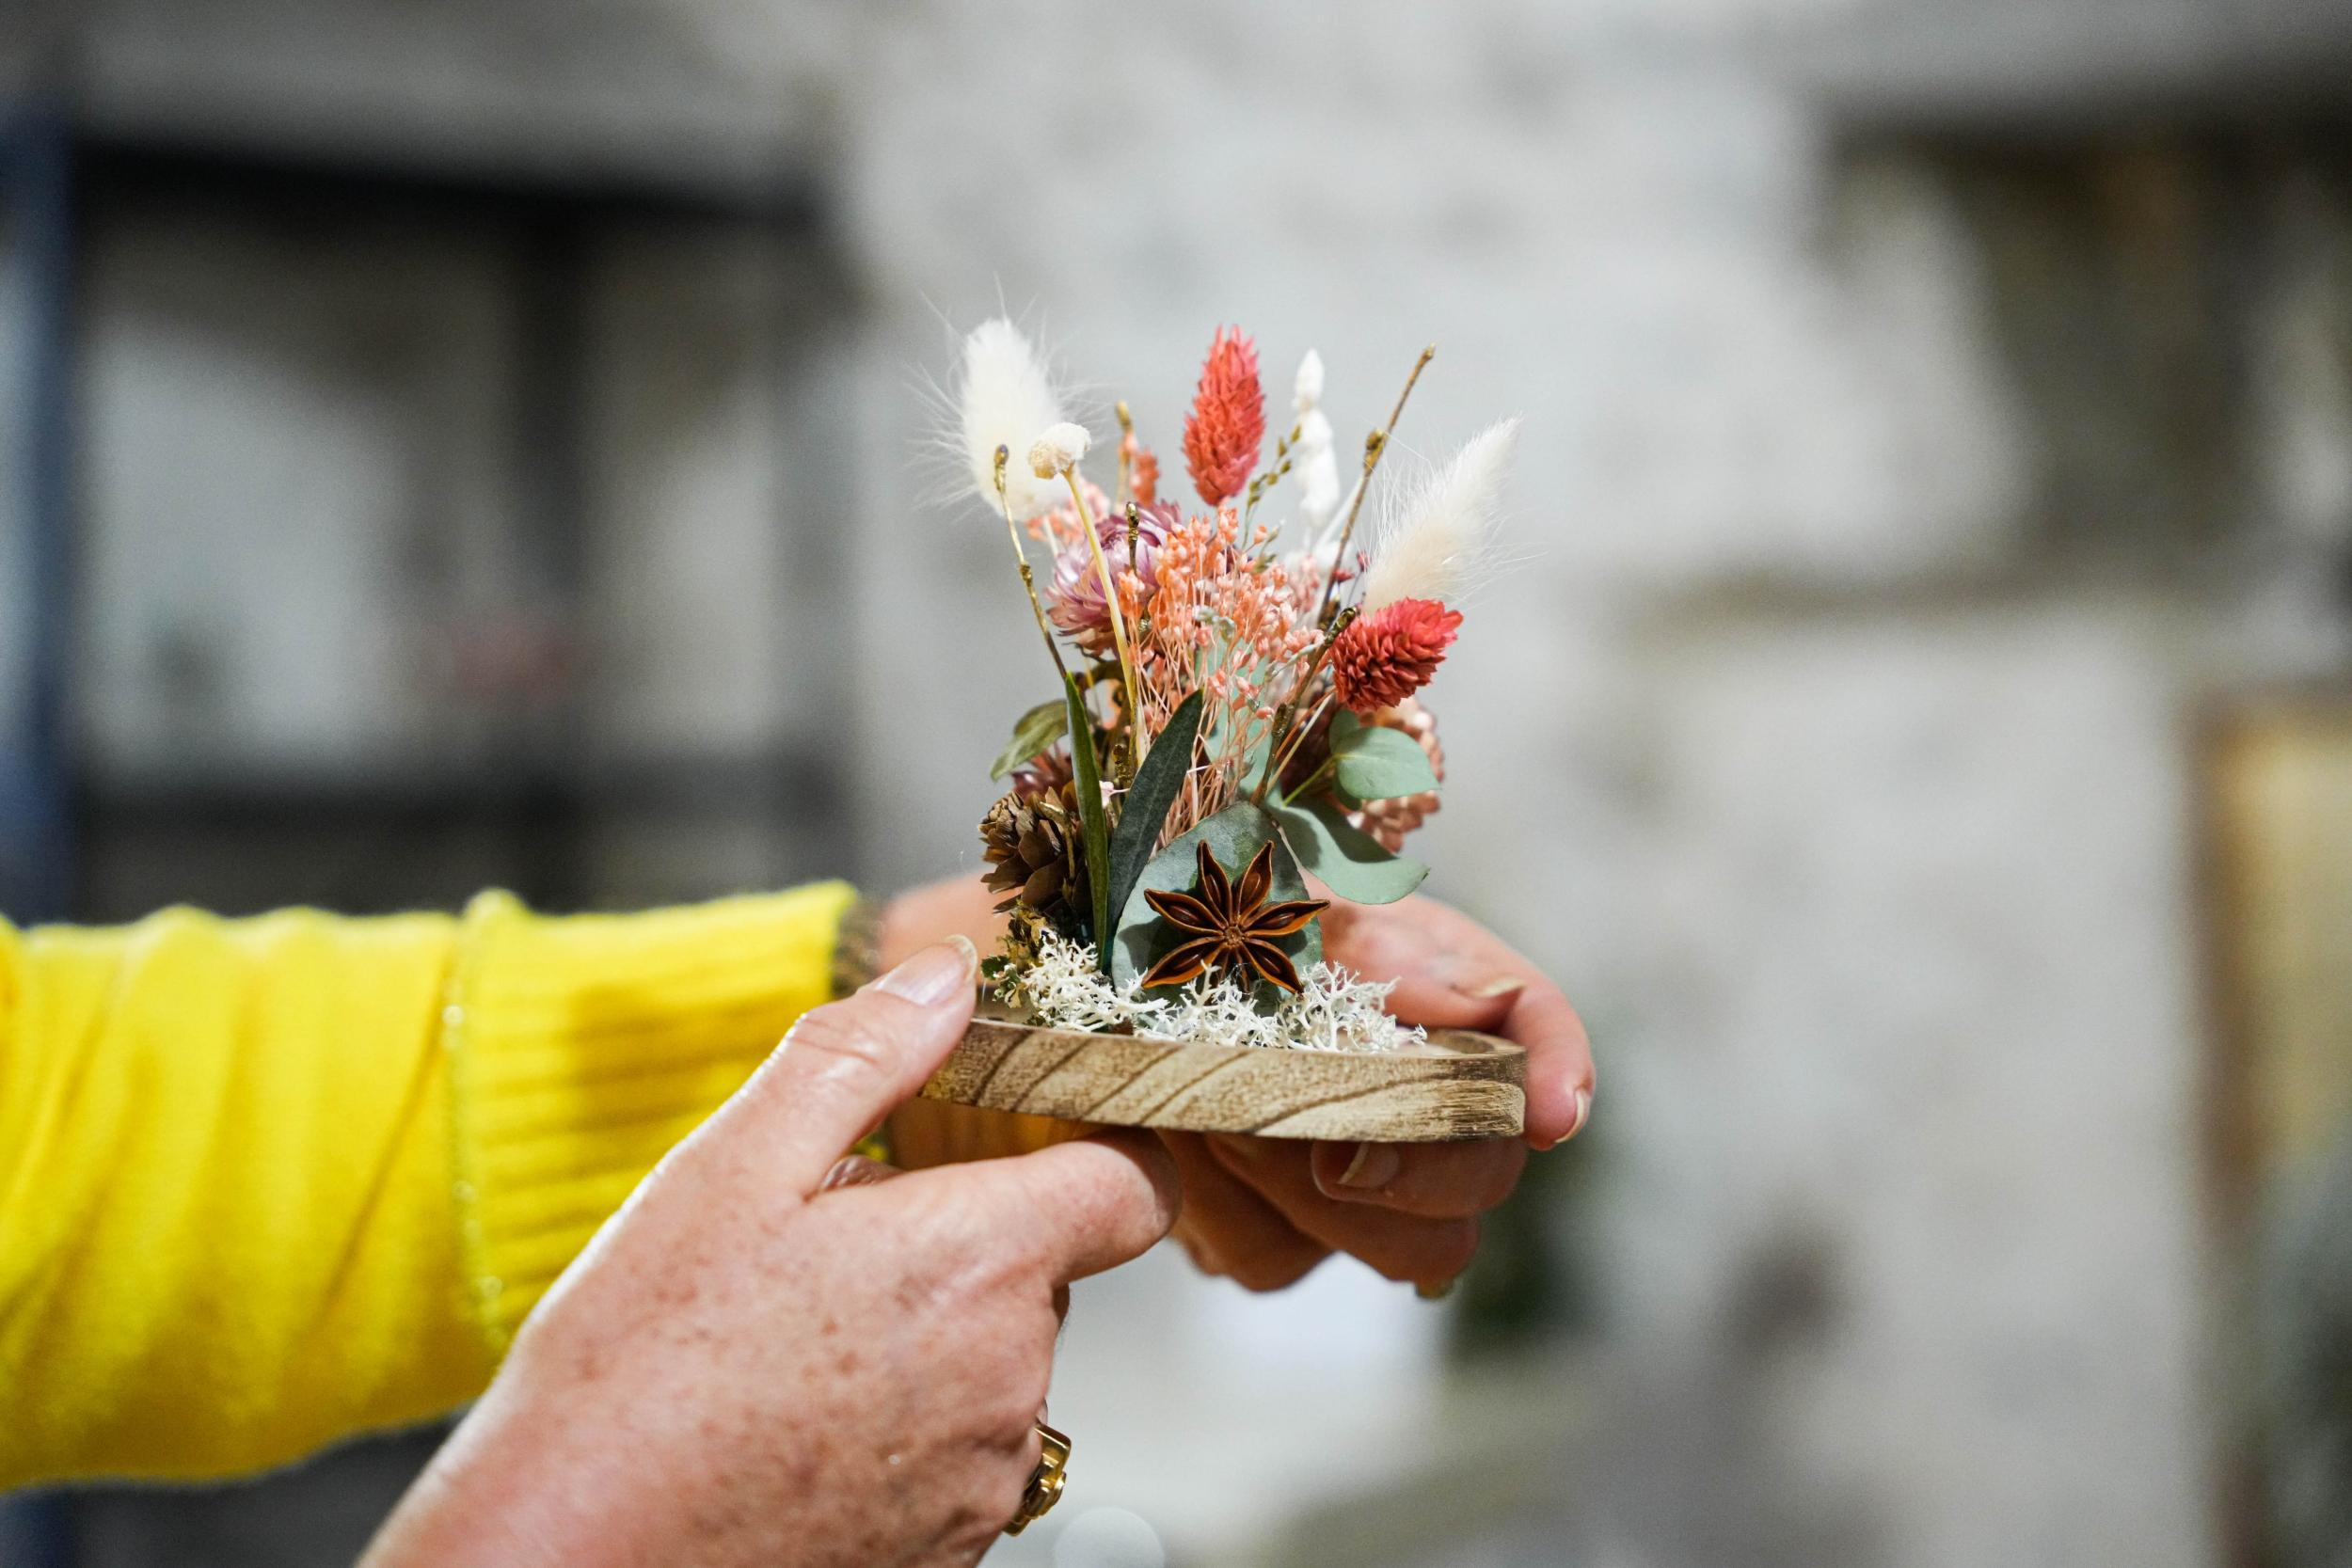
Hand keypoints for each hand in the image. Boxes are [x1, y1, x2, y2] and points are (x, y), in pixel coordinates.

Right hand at [364, 939, 1179, 1567]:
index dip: (1102, 1150)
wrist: (568, 1558)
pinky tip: (795, 1429)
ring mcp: (985, 1479)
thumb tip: (949, 977)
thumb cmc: (636, 1369)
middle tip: (826, 1254)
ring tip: (789, 1352)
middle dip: (958, 1244)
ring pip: (995, 1367)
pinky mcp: (948, 1552)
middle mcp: (1012, 1378)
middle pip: (1043, 1275)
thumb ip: (862, 1057)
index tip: (1038, 1139)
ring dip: (926, 1342)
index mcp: (980, 1261)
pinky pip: (959, 1460)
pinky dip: (902, 1433)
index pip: (1135, 1189)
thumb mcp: (734, 1169)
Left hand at [1162, 894, 1592, 1291]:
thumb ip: (1358, 934)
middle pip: (1487, 1168)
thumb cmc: (1155, 909)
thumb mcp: (1246, 887)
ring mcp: (1347, 1173)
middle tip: (1327, 1150)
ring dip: (1297, 1183)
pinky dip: (1216, 1207)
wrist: (1046, 981)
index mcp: (1417, 971)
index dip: (1557, 1062)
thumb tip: (1476, 1000)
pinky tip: (1171, 1145)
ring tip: (1209, 1109)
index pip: (1530, 1015)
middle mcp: (1403, 1078)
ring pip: (1403, 1248)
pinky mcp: (1270, 1233)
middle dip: (1417, 1168)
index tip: (1552, 1112)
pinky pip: (1272, 1258)